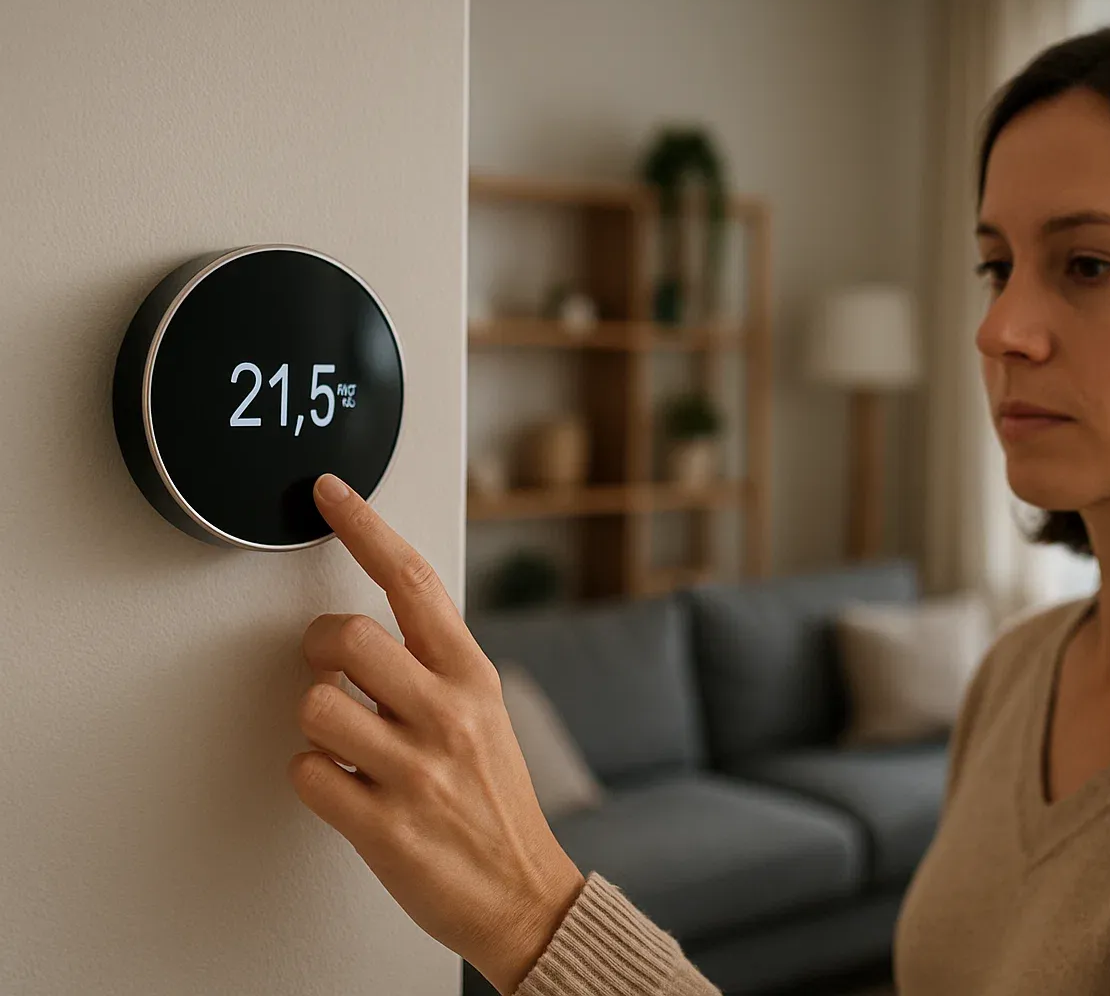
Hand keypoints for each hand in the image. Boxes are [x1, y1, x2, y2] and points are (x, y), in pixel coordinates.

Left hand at [288, 473, 584, 994]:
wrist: (524, 893)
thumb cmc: (495, 800)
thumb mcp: (485, 714)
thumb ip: (435, 666)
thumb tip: (367, 625)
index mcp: (472, 676)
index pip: (412, 579)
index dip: (364, 526)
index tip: (330, 493)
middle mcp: (448, 714)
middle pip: (346, 636)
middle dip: (317, 648)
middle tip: (327, 669)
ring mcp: (416, 771)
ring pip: (315, 705)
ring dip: (314, 721)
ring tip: (344, 740)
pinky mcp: (383, 826)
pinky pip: (307, 773)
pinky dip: (312, 777)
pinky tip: (344, 786)